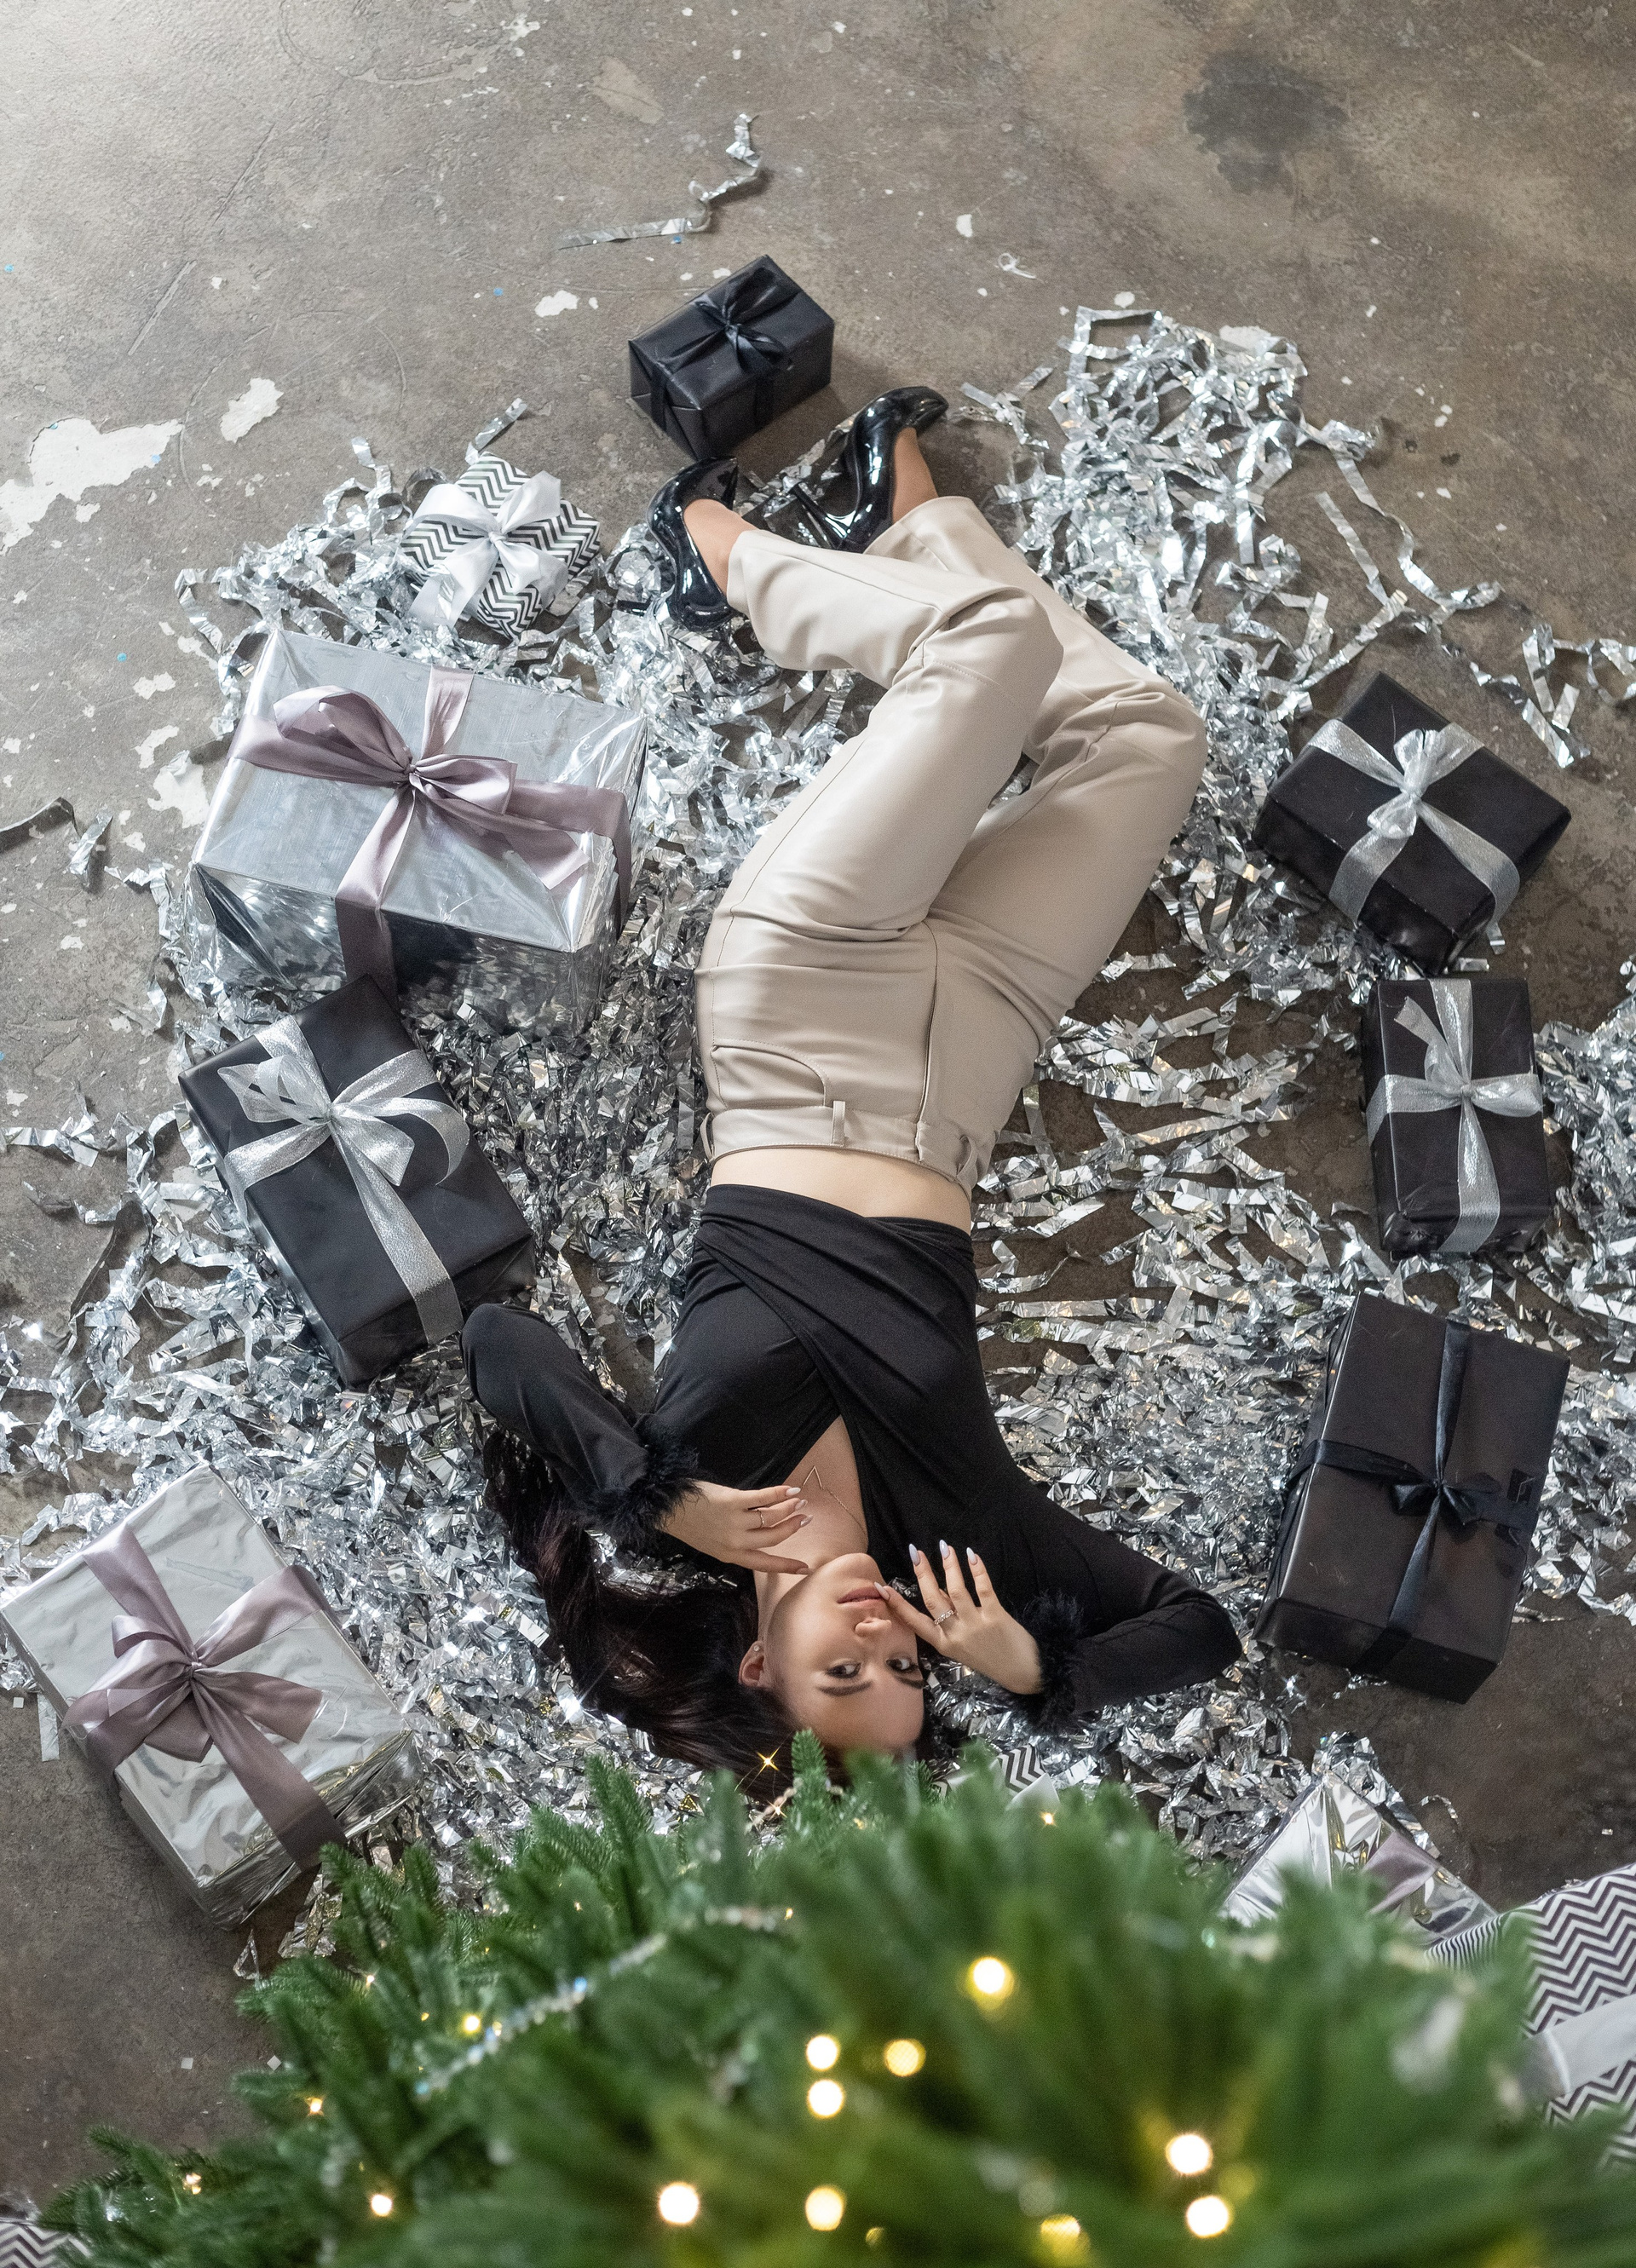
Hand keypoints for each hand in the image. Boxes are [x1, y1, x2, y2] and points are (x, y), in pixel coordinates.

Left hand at [659, 1480, 812, 1573]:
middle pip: (774, 1538)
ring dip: (788, 1509)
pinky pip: (762, 1498)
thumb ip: (735, 1544)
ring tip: (799, 1502)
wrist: (667, 1509)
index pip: (765, 1563)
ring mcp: (734, 1522)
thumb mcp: (712, 1543)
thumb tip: (760, 1535)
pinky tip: (790, 1490)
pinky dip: (779, 1494)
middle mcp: (735, 1542)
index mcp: (730, 1555)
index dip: (787, 1566)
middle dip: (793, 1528)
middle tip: (805, 1518)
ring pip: (771, 1518)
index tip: (806, 1568)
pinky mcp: (732, 1501)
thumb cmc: (689, 1524)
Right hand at [875, 1542, 1041, 1694]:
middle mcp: (955, 1635)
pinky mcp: (996, 1618)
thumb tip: (937, 1589)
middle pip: (933, 1600)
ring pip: (956, 1592)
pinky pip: (983, 1590)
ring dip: (949, 1567)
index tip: (882, 1587)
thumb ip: (949, 1620)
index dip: (897, 1605)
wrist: (1023, 1673)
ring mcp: (975, 1626)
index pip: (914, 1622)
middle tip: (916, 1552)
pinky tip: (971, 1555)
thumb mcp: (962, 1646)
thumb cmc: (991, 1658)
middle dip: (923, 1574)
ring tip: (945, 1548)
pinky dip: (977, 1570)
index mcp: (944, 1644)